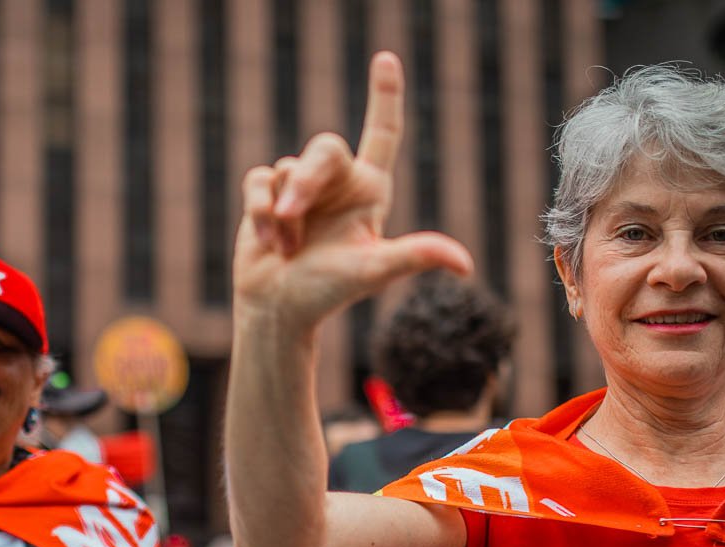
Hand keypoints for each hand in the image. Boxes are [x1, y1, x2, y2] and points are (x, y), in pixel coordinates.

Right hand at [233, 51, 471, 334]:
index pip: (383, 133)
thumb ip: (415, 257)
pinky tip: (266, 240)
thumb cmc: (329, 293)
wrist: (279, 310)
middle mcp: (338, 183)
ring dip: (282, 214)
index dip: (385, 95)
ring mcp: (301, 188)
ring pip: (287, 169)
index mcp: (369, 191)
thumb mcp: (373, 271)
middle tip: (290, 215)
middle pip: (324, 149)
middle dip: (305, 181)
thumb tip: (465, 265)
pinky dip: (259, 210)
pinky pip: (259, 179)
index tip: (386, 59)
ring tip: (288, 249)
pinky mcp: (267, 194)